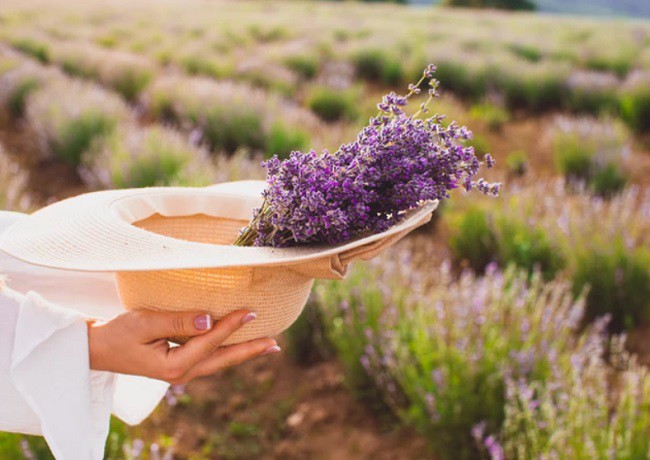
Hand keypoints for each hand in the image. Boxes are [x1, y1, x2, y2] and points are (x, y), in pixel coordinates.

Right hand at [87, 309, 279, 383]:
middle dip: (250, 351)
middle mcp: (181, 374)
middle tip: (275, 344)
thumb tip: (208, 320)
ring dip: (243, 352)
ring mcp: (181, 372)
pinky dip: (227, 350)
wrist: (98, 349)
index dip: (231, 325)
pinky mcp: (180, 365)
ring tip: (267, 345)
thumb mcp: (144, 322)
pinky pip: (210, 358)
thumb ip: (177, 321)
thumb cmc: (118, 333)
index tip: (251, 312)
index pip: (210, 342)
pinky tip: (239, 344)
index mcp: (173, 365)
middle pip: (223, 360)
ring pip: (219, 361)